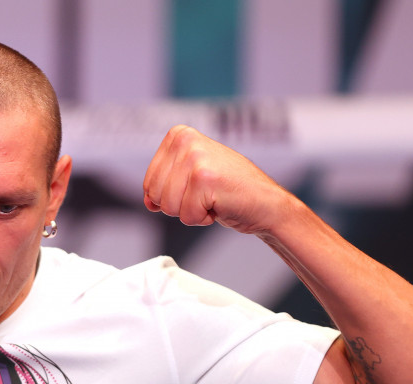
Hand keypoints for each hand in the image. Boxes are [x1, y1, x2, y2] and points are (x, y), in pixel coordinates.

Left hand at [142, 125, 294, 234]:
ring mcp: (195, 157)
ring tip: (213, 198)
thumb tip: (147, 201)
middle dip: (179, 205)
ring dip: (191, 212)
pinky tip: (220, 204)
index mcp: (179, 135)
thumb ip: (164, 185)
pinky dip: (202, 219)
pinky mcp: (204, 178)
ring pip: (168, 207)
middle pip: (155, 195)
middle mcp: (185, 140)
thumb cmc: (231, 191)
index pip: (149, 183)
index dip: (170, 197)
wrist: (266, 203)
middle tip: (206, 195)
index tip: (196, 188)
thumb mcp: (190, 180)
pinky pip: (186, 216)